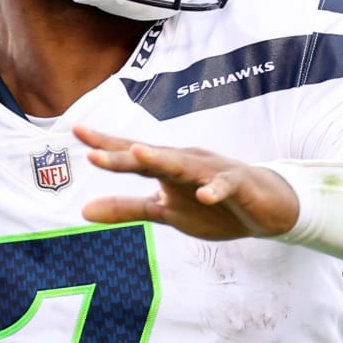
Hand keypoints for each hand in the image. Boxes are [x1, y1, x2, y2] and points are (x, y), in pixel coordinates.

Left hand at [77, 125, 299, 241]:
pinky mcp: (238, 185)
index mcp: (167, 168)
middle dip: (123, 155)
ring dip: (162, 160)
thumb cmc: (211, 204)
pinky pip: (224, 186)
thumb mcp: (164, 211)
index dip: (105, 146)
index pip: (132, 155)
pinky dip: (214, 189)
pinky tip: (203, 195)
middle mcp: (186, 163)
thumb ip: (126, 209)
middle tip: (92, 152)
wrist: (266, 207)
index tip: (75, 131)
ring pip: (184, 165)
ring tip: (138, 155)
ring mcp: (212, 172)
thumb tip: (83, 211)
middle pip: (151, 158)